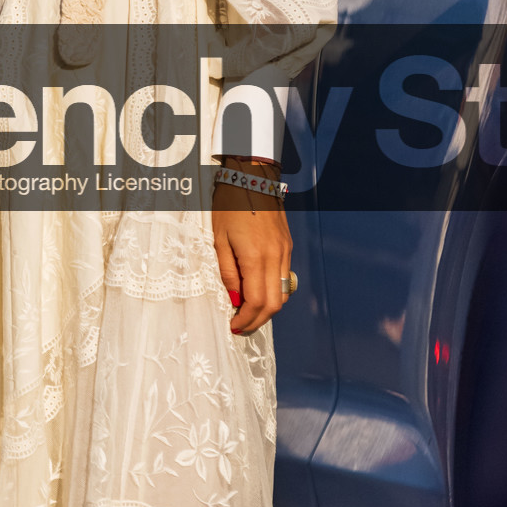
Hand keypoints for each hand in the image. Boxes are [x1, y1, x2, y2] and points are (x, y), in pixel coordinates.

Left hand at [212, 186, 292, 335]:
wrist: (252, 178)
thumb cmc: (229, 206)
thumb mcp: (219, 240)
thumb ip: (229, 273)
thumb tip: (235, 299)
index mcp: (255, 257)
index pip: (257, 302)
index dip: (246, 320)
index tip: (234, 327)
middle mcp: (276, 257)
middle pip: (275, 304)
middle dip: (258, 320)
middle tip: (241, 326)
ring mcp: (285, 251)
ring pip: (284, 293)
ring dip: (268, 309)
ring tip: (249, 312)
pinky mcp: (287, 246)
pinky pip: (286, 278)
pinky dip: (274, 292)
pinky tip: (259, 292)